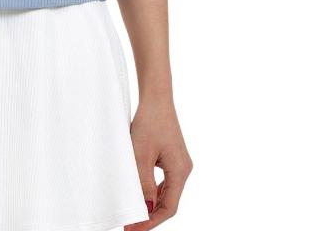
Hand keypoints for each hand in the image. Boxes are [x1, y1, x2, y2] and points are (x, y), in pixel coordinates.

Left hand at [125, 98, 192, 229]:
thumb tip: (146, 209)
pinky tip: (142, 193)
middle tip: (131, 225)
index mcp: (180, 171)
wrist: (155, 97)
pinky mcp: (171, 156)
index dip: (151, 220)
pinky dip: (153, 190)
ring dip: (151, 203)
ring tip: (134, 212)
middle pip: (169, 202)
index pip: (169, 207)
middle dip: (151, 215)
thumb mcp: (141, 153)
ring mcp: (178, 163)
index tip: (134, 229)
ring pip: (166, 192)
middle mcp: (183, 169)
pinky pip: (164, 180)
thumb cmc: (149, 121)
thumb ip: (144, 182)